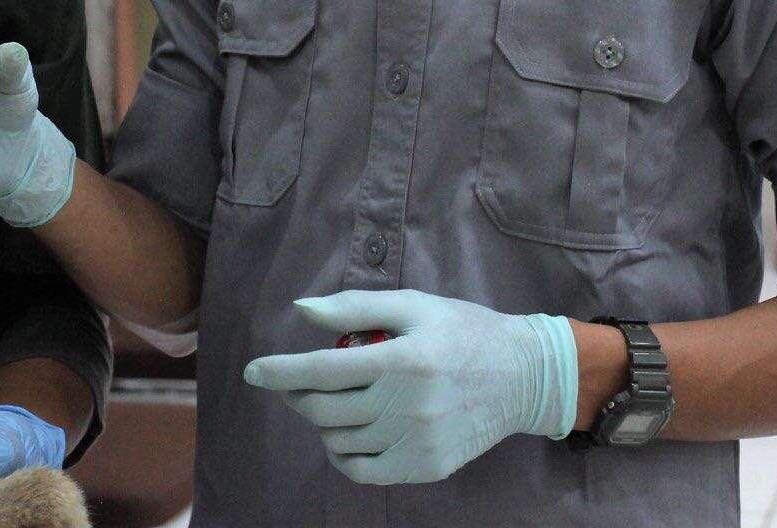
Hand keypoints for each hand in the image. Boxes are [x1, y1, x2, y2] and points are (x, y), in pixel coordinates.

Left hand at [243, 290, 578, 484]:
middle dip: (297, 395)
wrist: (523, 377)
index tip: (254, 371)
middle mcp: (409, 405)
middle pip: (325, 408)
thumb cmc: (463, 331)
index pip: (323, 369)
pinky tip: (346, 434)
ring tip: (329, 403)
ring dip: (321, 422)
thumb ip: (355, 306)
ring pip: (339, 440)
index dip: (281, 371)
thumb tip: (301, 310)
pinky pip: (364, 471)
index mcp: (403, 359)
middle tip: (297, 383)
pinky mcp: (427, 467)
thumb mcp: (414, 305)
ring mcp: (418, 441)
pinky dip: (342, 454)